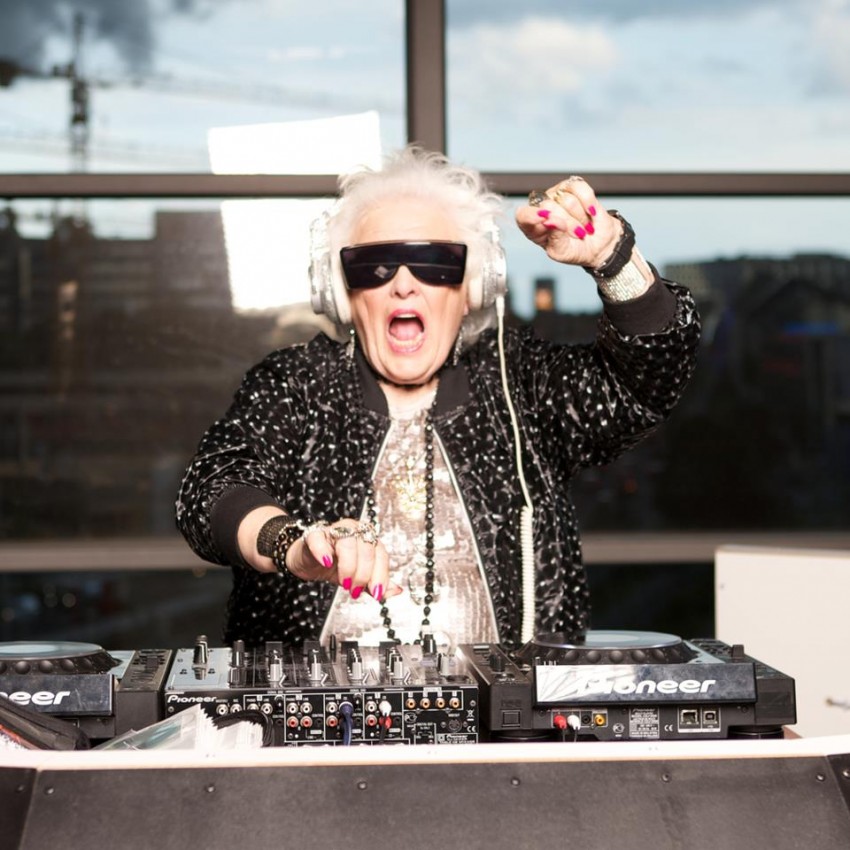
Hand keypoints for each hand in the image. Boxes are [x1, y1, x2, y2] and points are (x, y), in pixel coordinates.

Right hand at [287, 519, 402, 604]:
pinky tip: (326, 562)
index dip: (380, 575)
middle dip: (363, 574)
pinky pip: (318, 538)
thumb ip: (375, 584)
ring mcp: (334, 530)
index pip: (381, 555)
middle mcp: (354, 530)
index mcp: (368, 539)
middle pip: (367, 549)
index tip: (376, 593)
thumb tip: (396, 591)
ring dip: (348, 565)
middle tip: (355, 590)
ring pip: (347, 542)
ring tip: (344, 582)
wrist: (308, 563)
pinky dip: (323, 551)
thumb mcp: (358, 579)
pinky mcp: (314, 534)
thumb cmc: (334, 567)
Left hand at [515, 176, 622, 268]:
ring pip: (567, 200)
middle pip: (549, 207)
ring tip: (582, 227)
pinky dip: (588, 203)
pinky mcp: (574, 187)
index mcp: (533, 227)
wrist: (598, 245)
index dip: (531, 215)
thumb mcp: (562, 252)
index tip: (543, 219)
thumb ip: (554, 239)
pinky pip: (579, 188)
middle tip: (575, 235)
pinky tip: (590, 213)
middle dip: (568, 225)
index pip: (523, 216)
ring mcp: (557, 195)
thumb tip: (550, 221)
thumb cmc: (575, 250)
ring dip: (580, 218)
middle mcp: (542, 208)